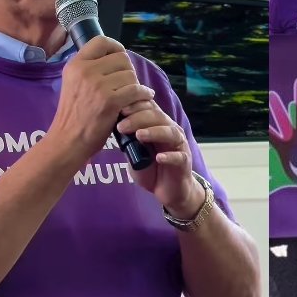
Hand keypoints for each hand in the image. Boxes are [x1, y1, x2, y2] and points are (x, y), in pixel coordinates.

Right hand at [50, 36, 153, 161]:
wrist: (67, 140)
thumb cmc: (74, 114)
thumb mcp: (74, 83)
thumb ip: (91, 69)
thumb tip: (116, 56)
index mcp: (75, 65)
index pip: (101, 41)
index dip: (116, 47)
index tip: (120, 59)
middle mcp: (85, 71)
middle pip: (122, 58)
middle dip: (128, 70)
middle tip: (126, 84)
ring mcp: (97, 86)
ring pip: (130, 74)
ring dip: (135, 84)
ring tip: (131, 95)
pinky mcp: (109, 101)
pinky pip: (136, 90)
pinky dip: (144, 94)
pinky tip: (144, 97)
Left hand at [116, 98, 201, 216]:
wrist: (169, 190)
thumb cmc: (152, 169)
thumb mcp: (134, 153)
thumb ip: (128, 141)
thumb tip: (112, 128)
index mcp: (158, 125)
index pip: (150, 108)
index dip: (136, 105)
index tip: (119, 109)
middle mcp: (171, 130)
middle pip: (158, 117)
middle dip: (138, 118)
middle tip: (121, 126)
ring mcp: (179, 145)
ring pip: (170, 132)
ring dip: (154, 132)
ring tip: (138, 135)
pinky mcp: (184, 162)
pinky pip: (179, 156)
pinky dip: (169, 156)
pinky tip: (158, 158)